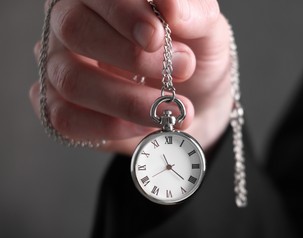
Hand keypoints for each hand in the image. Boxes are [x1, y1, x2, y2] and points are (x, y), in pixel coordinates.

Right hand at [29, 0, 232, 154]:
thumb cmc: (194, 61)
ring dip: (127, 100)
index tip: (156, 37)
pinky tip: (145, 126)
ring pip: (70, 80)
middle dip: (128, 55)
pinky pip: (65, 119)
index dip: (123, 13)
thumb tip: (169, 5)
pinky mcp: (61, 108)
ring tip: (169, 108)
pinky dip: (111, 126)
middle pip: (73, 29)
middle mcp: (75, 27)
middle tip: (176, 71)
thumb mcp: (207, 32)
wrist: (198, 103)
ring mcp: (61, 68)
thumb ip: (193, 14)